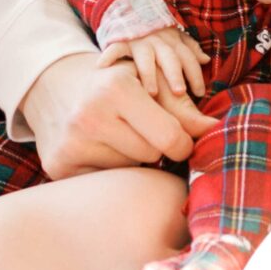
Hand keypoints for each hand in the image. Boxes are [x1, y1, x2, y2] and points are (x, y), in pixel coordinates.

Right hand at [20, 50, 215, 179]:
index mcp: (116, 88)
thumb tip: (216, 129)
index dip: (181, 142)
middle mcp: (90, 116)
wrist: (54, 88)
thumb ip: (183, 111)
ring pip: (129, 172)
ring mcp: (71, 143)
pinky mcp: (58, 166)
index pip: (172, 139)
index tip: (175, 137)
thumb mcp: (146, 85)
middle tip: (133, 128)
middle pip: (152, 157)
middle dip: (151, 147)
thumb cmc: (112, 86)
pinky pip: (105, 184)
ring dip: (128, 160)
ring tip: (112, 138)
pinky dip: (107, 172)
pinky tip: (96, 151)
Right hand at [103, 24, 208, 102]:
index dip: (195, 74)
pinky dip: (110, 56)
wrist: (131, 9)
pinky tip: (105, 68)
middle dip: (175, 74)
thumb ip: (190, 48)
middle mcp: (158, 41)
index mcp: (173, 42)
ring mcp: (139, 41)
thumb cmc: (157, 33)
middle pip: (169, 58)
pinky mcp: (121, 40)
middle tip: (179, 93)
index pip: (187, 57)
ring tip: (152, 92)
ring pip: (145, 57)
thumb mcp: (176, 37)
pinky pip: (115, 48)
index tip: (199, 93)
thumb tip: (206, 60)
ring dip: (149, 74)